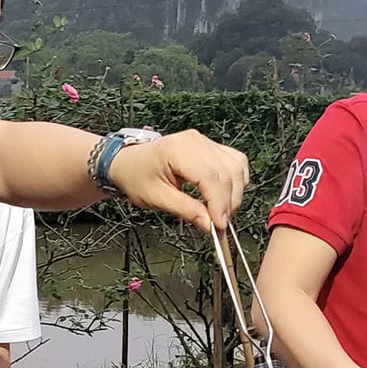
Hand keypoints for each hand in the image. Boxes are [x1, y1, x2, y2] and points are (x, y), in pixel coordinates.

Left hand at [105, 130, 248, 233]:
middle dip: (228, 202)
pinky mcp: (212, 147)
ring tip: (221, 213)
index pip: (210, 176)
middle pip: (227, 173)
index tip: (219, 225)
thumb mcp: (156, 198)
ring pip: (236, 167)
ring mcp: (205, 142)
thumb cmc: (137, 176)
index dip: (219, 203)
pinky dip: (237, 181)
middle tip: (219, 226)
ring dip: (235, 193)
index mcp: (178, 150)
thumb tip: (209, 225)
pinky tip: (227, 196)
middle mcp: (196, 141)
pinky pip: (235, 162)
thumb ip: (185, 210)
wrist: (129, 162)